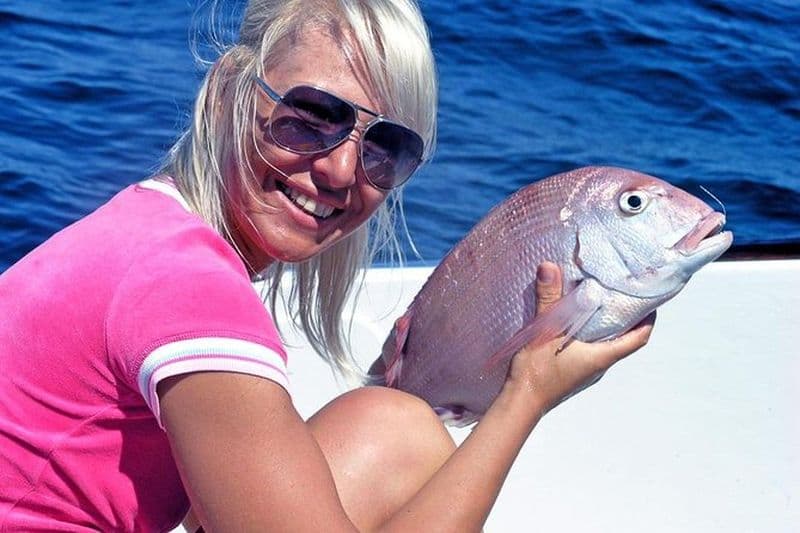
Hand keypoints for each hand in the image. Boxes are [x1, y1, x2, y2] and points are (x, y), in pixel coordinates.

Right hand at [504, 262, 654, 415]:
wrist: (520, 404)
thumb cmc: (536, 374)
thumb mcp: (543, 332)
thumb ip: (548, 300)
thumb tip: (549, 267)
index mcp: (602, 357)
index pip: (638, 339)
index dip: (648, 320)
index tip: (650, 300)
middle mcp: (599, 365)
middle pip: (623, 339)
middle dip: (626, 317)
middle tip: (622, 292)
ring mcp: (586, 371)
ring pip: (605, 345)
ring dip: (606, 326)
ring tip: (599, 301)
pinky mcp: (572, 372)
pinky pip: (589, 350)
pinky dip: (589, 335)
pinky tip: (575, 323)